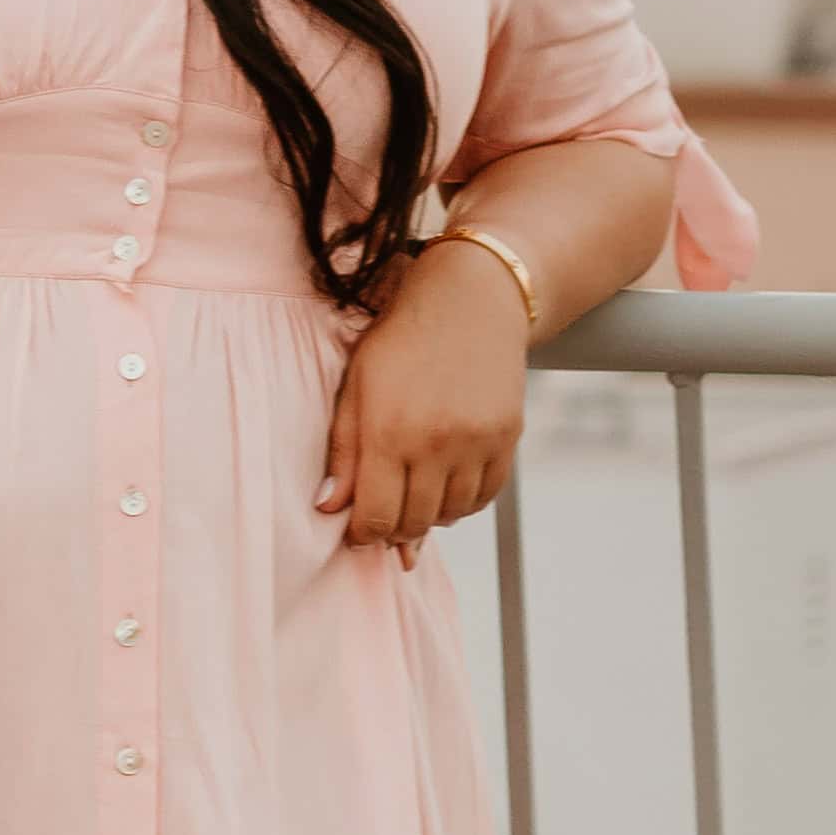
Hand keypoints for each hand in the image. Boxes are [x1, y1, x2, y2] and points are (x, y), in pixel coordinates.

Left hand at [323, 240, 532, 556]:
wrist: (470, 300)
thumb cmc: (401, 340)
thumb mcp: (357, 385)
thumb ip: (343, 450)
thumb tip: (328, 508)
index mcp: (388, 430)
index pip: (375, 517)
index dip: (363, 534)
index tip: (358, 529)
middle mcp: (435, 443)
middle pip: (414, 523)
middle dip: (394, 530)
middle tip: (385, 514)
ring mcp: (476, 443)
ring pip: (451, 514)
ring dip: (429, 516)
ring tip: (414, 492)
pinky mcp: (507, 439)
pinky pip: (484, 498)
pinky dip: (463, 503)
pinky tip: (446, 485)